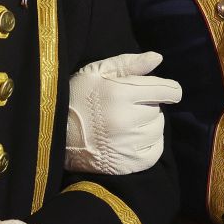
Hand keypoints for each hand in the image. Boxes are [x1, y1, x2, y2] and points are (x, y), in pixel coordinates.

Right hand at [65, 51, 181, 175]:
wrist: (54, 134)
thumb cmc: (76, 97)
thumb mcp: (96, 72)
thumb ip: (128, 64)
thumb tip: (158, 58)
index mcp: (118, 93)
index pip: (164, 90)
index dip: (170, 89)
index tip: (170, 91)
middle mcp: (125, 119)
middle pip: (158, 109)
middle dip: (148, 106)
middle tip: (128, 107)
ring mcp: (126, 144)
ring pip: (157, 129)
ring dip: (149, 125)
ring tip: (127, 123)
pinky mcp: (127, 164)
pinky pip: (155, 151)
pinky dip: (149, 144)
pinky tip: (132, 139)